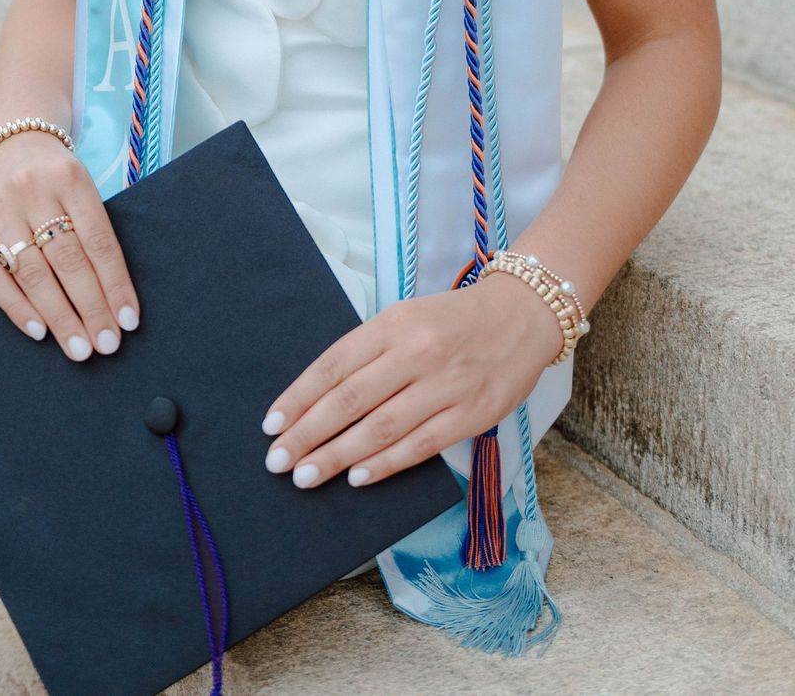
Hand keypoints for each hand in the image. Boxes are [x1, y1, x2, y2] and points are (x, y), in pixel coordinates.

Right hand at [0, 131, 140, 361]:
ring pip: (32, 273)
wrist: (10, 139)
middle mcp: (32, 191)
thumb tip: (114, 296)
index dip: (114, 284)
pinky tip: (39, 332)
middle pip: (67, 261)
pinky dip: (17, 308)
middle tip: (107, 345)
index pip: (98, 240)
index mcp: (70, 177)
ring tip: (79, 348)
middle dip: (90, 308)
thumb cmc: (57, 174)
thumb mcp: (81, 184)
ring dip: (59, 317)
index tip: (129, 321)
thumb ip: (92, 229)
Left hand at [259, 274, 564, 488]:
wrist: (522, 315)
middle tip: (278, 461)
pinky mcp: (471, 414)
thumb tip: (321, 397)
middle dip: (308, 434)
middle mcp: (416, 352)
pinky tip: (357, 478)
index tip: (272, 425)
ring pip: (380, 427)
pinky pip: (419, 445)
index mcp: (393, 324)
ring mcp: (445, 385)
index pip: (334, 365)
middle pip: (350, 400)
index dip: (299, 398)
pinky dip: (385, 464)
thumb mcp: (406, 317)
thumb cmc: (453, 320)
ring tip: (306, 476)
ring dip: (338, 456)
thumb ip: (370, 351)